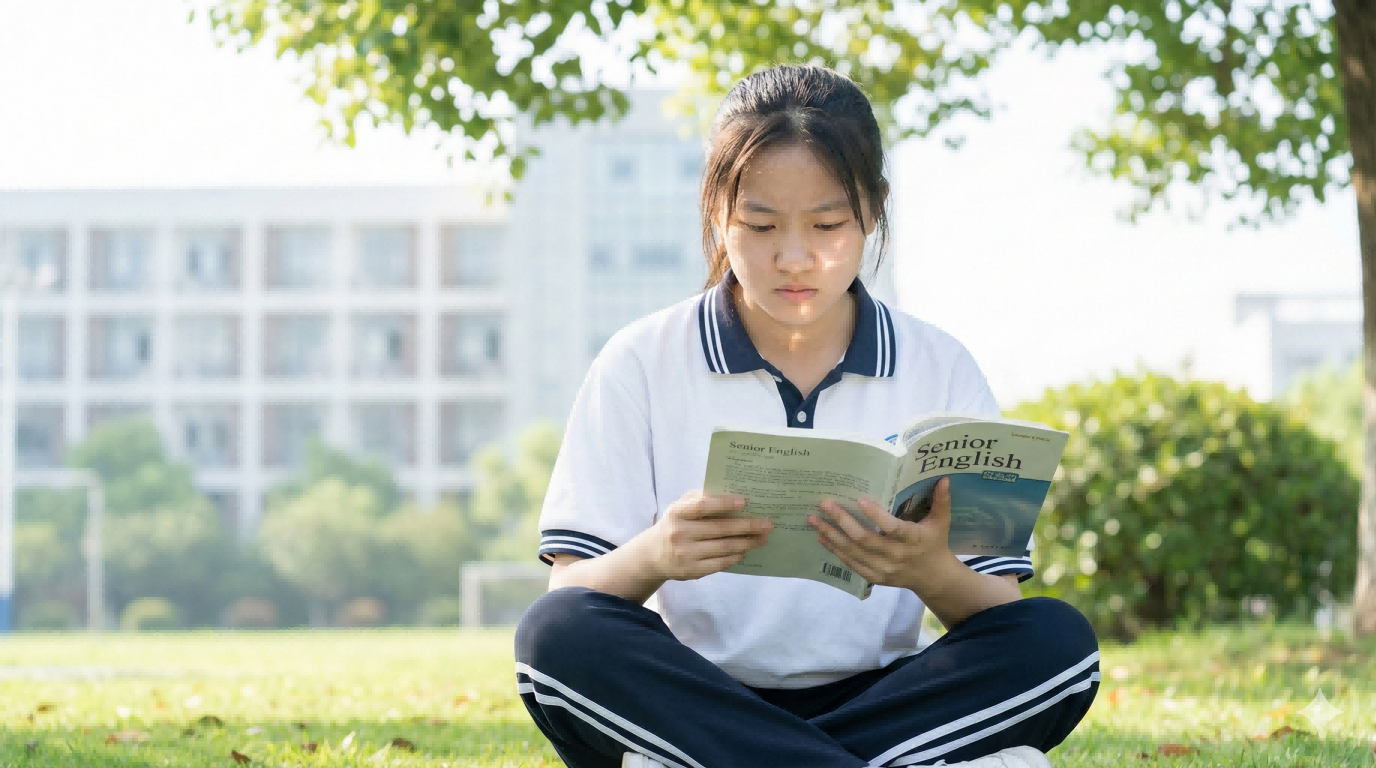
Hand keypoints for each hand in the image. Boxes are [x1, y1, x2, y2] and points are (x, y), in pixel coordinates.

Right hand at [645, 491, 771, 581]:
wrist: (652, 554)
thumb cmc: (674, 524)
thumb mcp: (680, 507)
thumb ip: (700, 499)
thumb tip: (732, 495)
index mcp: (677, 513)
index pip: (701, 506)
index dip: (723, 503)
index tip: (744, 502)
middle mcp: (680, 533)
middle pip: (719, 529)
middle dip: (747, 526)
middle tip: (767, 524)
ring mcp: (685, 554)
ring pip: (723, 547)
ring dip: (747, 542)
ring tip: (762, 538)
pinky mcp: (691, 571)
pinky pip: (720, 563)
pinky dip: (736, 556)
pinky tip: (746, 551)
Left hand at [808, 477, 956, 594]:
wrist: (933, 577)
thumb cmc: (935, 543)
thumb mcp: (942, 522)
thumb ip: (942, 501)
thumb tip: (944, 478)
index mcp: (913, 539)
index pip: (893, 528)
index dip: (876, 516)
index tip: (859, 500)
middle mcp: (897, 556)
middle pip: (865, 539)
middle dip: (842, 521)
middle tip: (825, 504)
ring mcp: (884, 569)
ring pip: (853, 552)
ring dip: (831, 535)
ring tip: (814, 520)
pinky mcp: (875, 577)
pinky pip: (851, 564)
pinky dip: (835, 551)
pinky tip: (822, 538)